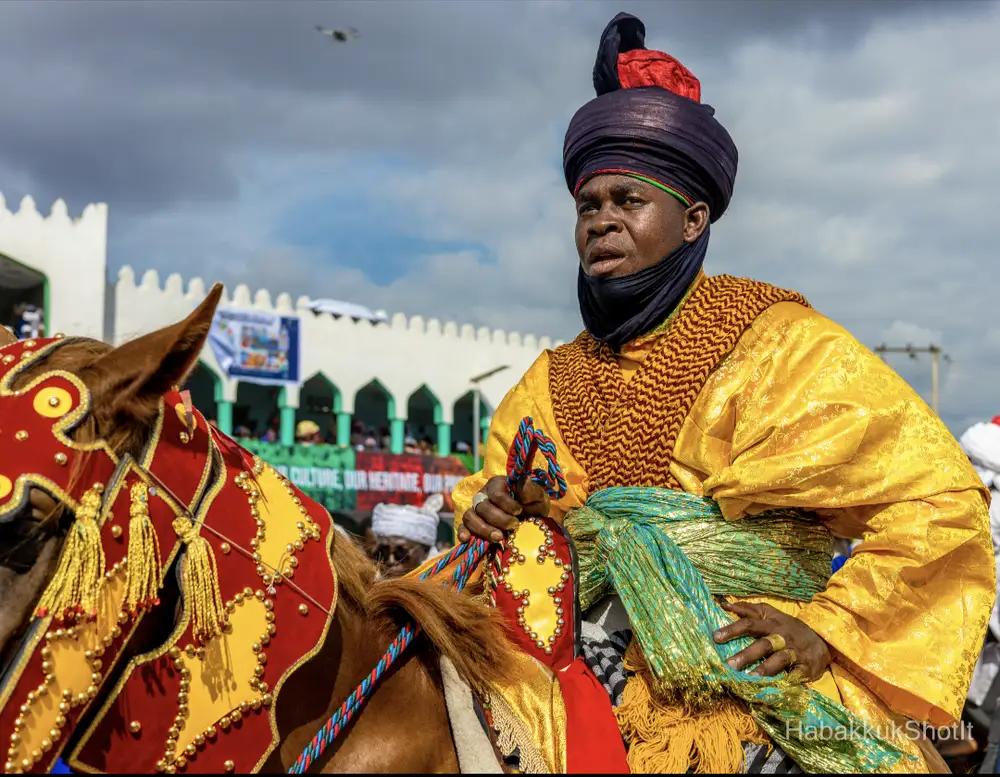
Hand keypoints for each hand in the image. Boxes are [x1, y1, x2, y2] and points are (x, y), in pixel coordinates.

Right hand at [456, 475, 549, 543]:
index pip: (496, 494)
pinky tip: (466, 540)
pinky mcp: (471, 524)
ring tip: (499, 538)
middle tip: (514, 527)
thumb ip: (531, 490)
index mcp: (497, 484)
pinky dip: (463, 532)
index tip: (520, 511)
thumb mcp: (538, 498)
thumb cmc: (533, 506)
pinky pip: (462, 526)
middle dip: (498, 519)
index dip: (507, 504)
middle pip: (482, 507)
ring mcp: (475, 510)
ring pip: (470, 517)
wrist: (531, 522)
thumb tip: (526, 479)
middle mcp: (483, 495)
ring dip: (483, 529)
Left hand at [712, 601, 831, 680]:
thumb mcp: (771, 614)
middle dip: (746, 655)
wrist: (822, 639)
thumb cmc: (788, 627)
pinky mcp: (806, 668)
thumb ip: (748, 609)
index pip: (749, 623)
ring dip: (764, 669)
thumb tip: (724, 604)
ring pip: (779, 660)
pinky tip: (774, 688)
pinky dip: (786, 681)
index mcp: (771, 623)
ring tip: (750, 679)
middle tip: (729, 664)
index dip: (732, 629)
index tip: (715, 637)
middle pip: (763, 644)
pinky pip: (795, 675)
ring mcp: (795, 652)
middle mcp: (782, 637)